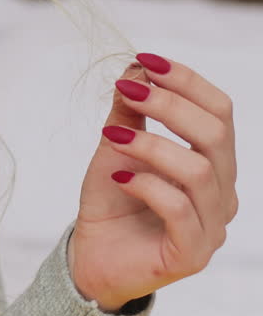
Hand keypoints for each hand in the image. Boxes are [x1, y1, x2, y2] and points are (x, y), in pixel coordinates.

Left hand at [69, 53, 237, 311]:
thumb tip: (136, 68)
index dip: (187, 81)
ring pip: (199, 171)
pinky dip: (147, 185)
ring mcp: (212, 225)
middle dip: (169, 104)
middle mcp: (222, 192)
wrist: (93, 256)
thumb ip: (129, 111)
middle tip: (126, 89)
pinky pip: (180, 211)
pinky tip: (119, 176)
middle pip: (216, 135)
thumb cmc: (112, 201)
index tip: (146, 59)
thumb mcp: (116, 146)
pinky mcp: (191, 254)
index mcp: (213, 162)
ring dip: (151, 144)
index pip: (220, 112)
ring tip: (112, 137)